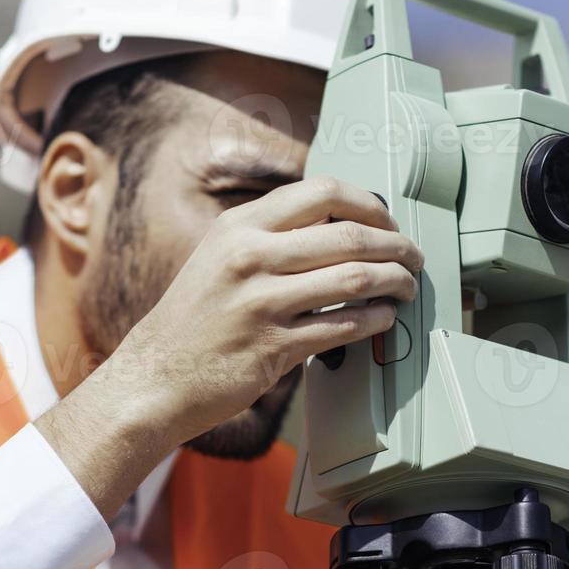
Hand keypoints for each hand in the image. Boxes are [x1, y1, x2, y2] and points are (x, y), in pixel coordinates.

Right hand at [38, 176, 421, 515]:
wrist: (155, 377)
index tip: (388, 222)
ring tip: (406, 287)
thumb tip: (340, 225)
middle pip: (348, 234)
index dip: (369, 204)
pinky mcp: (274, 347)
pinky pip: (343, 326)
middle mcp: (249, 257)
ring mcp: (261, 303)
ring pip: (354, 279)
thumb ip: (271, 236)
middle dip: (395, 246)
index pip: (322, 192)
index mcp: (239, 227)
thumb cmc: (193, 319)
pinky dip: (375, 320)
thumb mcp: (219, 256)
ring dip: (394, 282)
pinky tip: (384, 318)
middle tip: (412, 257)